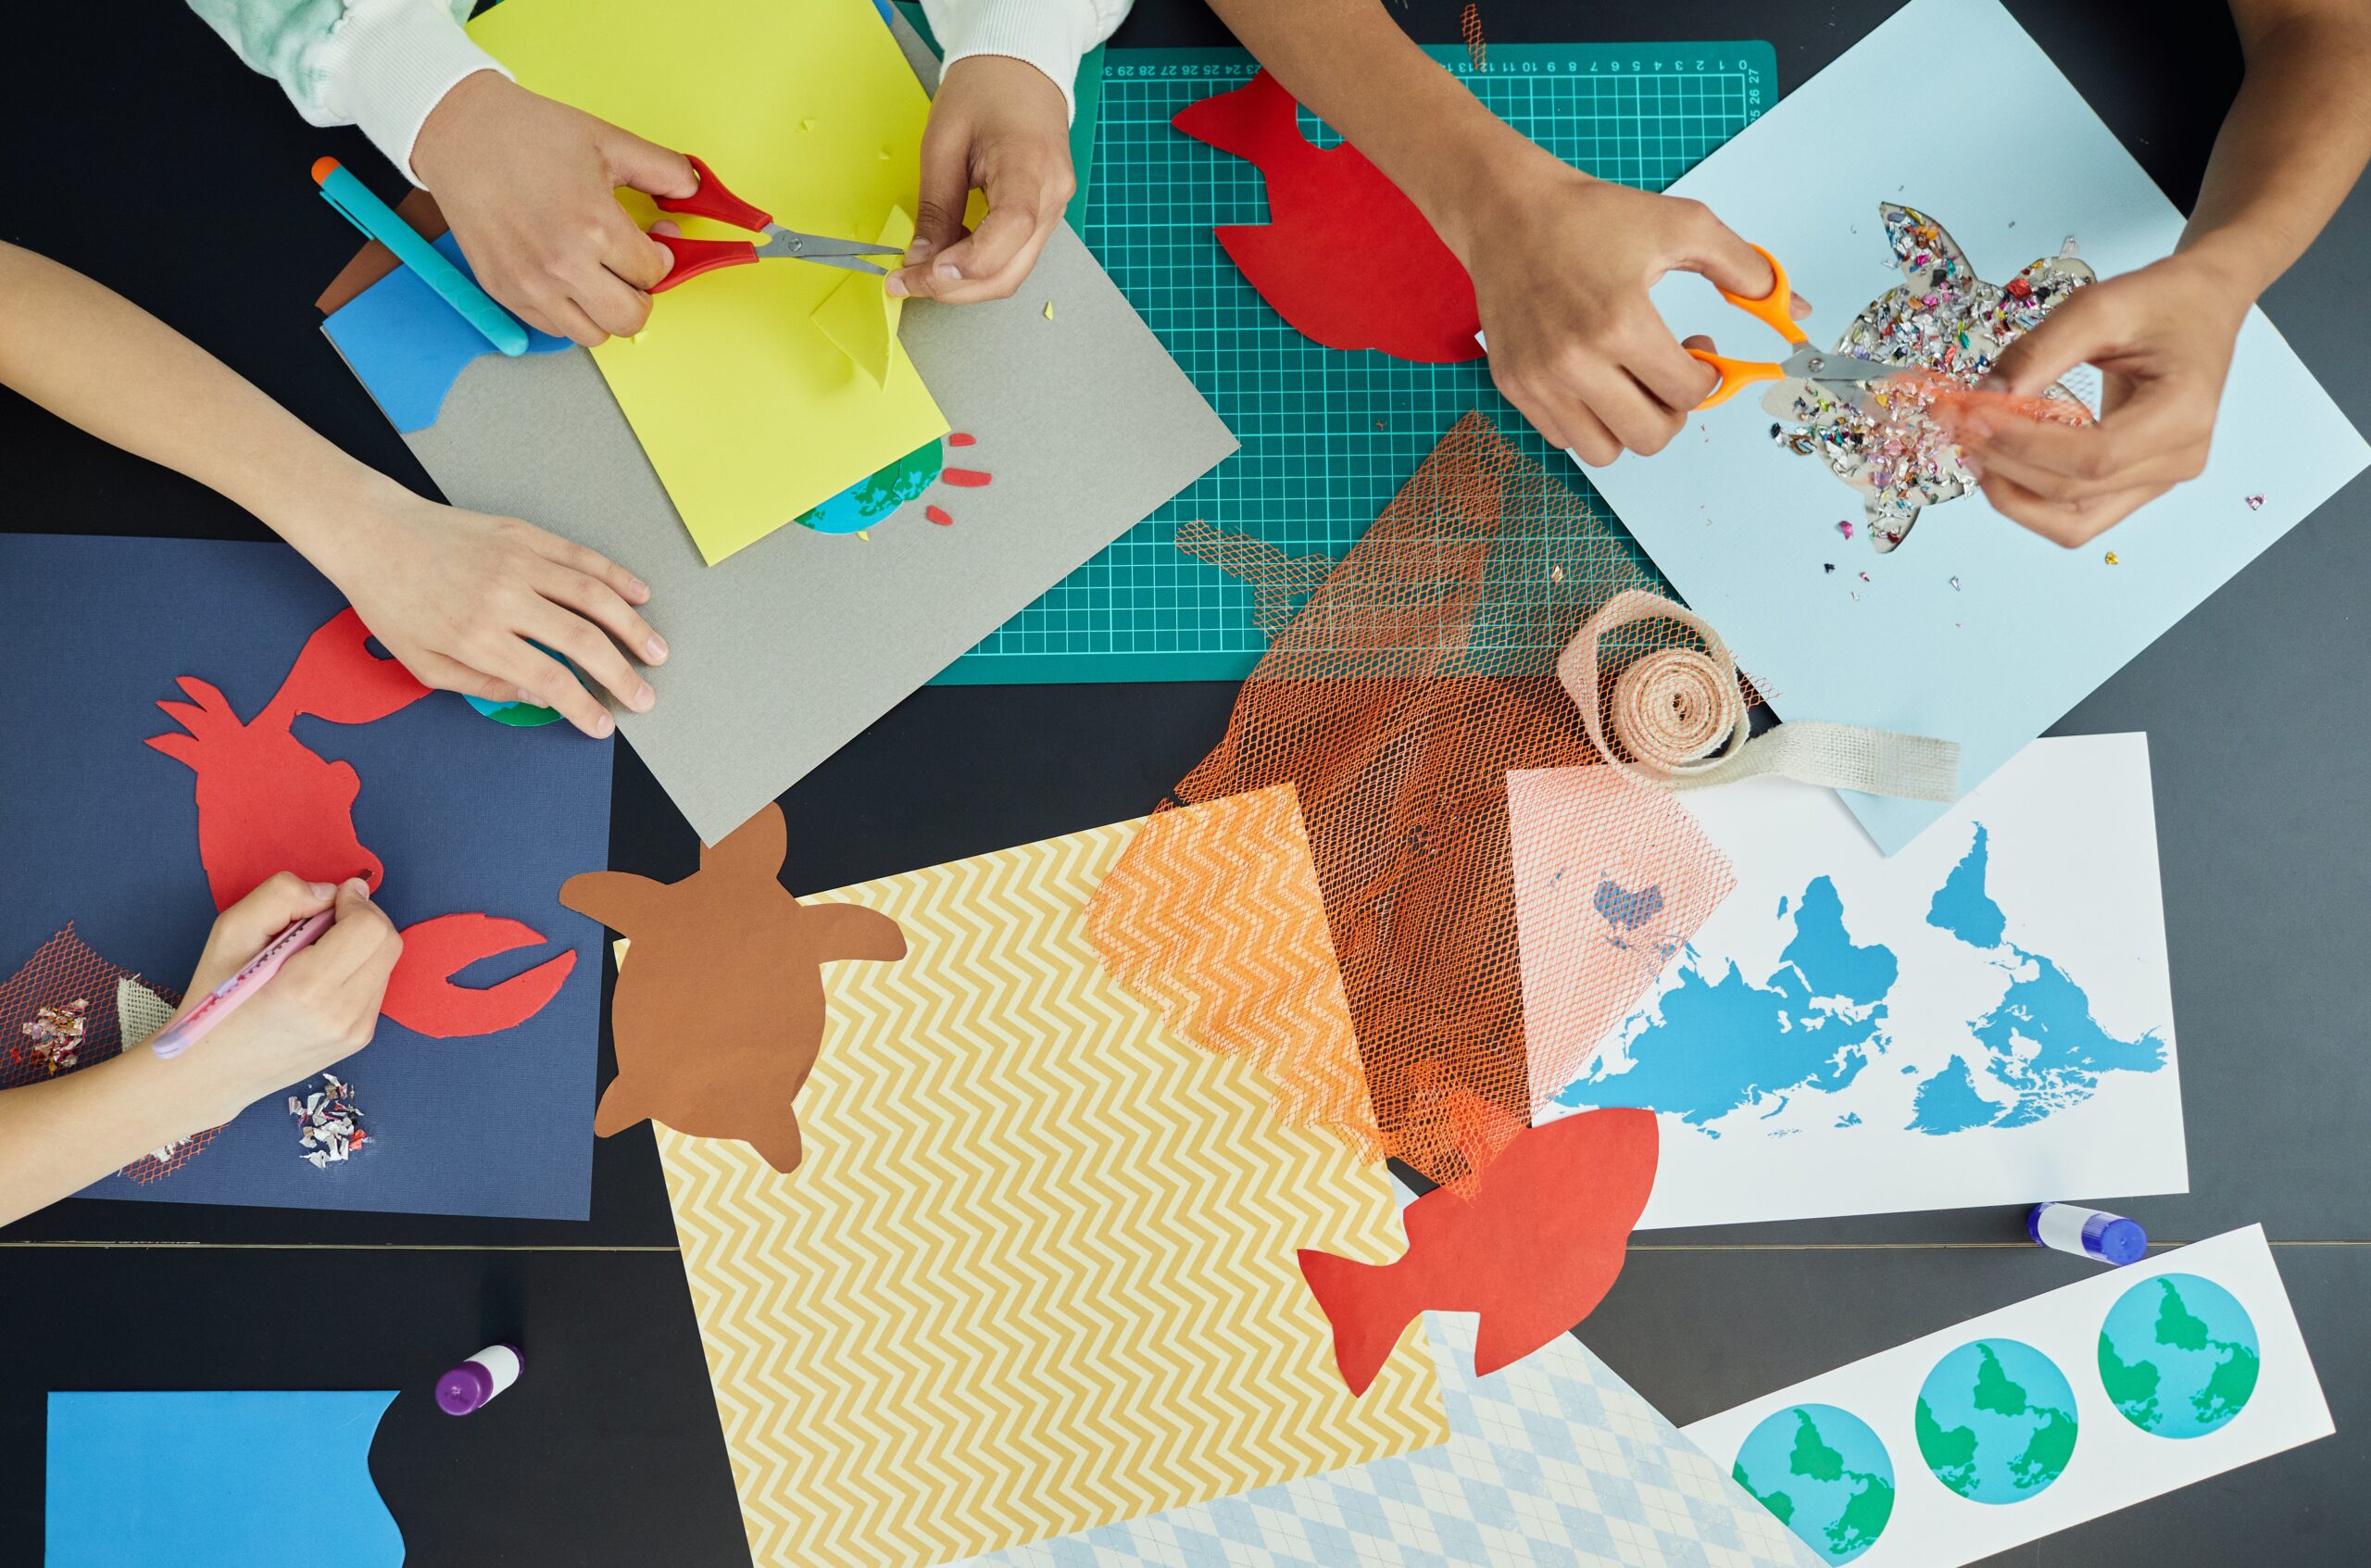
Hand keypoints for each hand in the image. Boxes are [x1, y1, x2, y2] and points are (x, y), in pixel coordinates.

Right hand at [175, 874, 401, 1124]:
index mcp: (307, 989)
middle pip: (388, 942)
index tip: (330, 900)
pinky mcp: (359, 1039)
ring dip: (360, 945)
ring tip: (315, 953)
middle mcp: (341, 1014)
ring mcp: (355, 1031)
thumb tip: (331, 892)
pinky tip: (319, 978)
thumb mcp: (231, 933)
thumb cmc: (214, 999)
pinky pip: (376, 986)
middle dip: (362, 918)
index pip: (370, 928)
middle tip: (323, 920)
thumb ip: (281, 897)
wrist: (212, 1072)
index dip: (355, 902)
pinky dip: (357, 969)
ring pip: (386, 963)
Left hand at [305, 476, 665, 738]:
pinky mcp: (523, 534)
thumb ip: (484, 686)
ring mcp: (518, 562)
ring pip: (594, 596)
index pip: (551, 678)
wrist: (371, 533)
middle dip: (622, 674)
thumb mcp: (423, 663)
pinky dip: (616, 577)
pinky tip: (639, 595)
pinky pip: (581, 557)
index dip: (584, 706)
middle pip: (584, 641)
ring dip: (633, 627)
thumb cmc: (391, 599)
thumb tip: (538, 697)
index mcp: (478, 636)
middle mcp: (504, 598)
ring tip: (656, 650)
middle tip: (644, 696)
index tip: (603, 723)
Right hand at [412, 71, 695, 343]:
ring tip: (598, 275)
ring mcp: (530, 285)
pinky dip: (569, 313)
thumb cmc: (529, 133)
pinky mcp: (503, 292)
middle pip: (630, 319)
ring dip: (605, 310)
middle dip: (641, 295)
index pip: (653, 274)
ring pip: (593, 335)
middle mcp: (562, 265)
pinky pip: (554, 329)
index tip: (653, 241)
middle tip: (632, 268)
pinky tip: (566, 277)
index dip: (661, 256)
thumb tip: (695, 192)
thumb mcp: (608, 141)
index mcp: (594, 227)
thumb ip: (663, 170)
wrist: (461, 132)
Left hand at [887, 56, 1074, 303]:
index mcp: (1030, 163)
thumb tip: (920, 259)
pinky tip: (948, 258)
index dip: (970, 261)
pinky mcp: (1045, 216)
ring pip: (1011, 272)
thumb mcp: (943, 141)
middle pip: (1009, 269)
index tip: (927, 271)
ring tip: (920, 273)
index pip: (1011, 228)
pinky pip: (1013, 257)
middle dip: (955, 287)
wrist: (1021, 69)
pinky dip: (978, 267)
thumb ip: (935, 206)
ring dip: (964, 284)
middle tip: (906, 283)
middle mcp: (1052, 194)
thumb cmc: (985, 90)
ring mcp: (1054, 209)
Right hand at [1453, 161, 1801, 463]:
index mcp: (1619, 321)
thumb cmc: (1592, 216)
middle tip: (1668, 372)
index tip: (1699, 347)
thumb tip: (1793, 311)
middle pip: (1650, 436)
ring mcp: (1539, 379)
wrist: (1508, 213)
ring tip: (1630, 383)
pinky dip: (1589, 420)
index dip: (1708, 376)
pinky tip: (1594, 377)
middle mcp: (1573, 360)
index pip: (1688, 393)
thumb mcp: (1682, 226)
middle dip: (1674, 410)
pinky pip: (1564, 438)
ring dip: (1629, 425)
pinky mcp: (1513, 386)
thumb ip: (1745, 269)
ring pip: (1604, 452)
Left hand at [1949, 254, 2249, 545]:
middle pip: (2073, 492)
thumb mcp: (2101, 305)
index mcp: (2184, 414)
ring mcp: (2161, 481)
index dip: (2024, 444)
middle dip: (2003, 463)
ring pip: (2071, 522)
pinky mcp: (2137, 486)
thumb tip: (1984, 397)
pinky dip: (2029, 498)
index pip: (2092, 456)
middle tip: (1953, 424)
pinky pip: (2076, 517)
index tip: (1971, 415)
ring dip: (2010, 494)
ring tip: (1971, 448)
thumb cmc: (2161, 301)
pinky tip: (1998, 462)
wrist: (2200, 307)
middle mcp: (2180, 460)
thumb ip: (2040, 352)